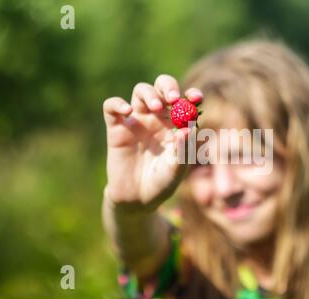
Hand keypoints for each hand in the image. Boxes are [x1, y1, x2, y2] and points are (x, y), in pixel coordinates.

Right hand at [103, 74, 201, 210]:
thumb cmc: (162, 183)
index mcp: (177, 124)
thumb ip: (183, 150)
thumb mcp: (177, 169)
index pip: (185, 101)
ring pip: (141, 91)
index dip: (191, 95)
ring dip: (149, 94)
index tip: (197, 98)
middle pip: (162, 87)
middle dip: (168, 87)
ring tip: (156, 108)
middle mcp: (158, 117)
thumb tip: (188, 129)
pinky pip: (111, 107)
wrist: (138, 200)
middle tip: (173, 98)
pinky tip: (127, 111)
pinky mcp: (116, 128)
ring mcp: (137, 120)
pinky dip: (117, 104)